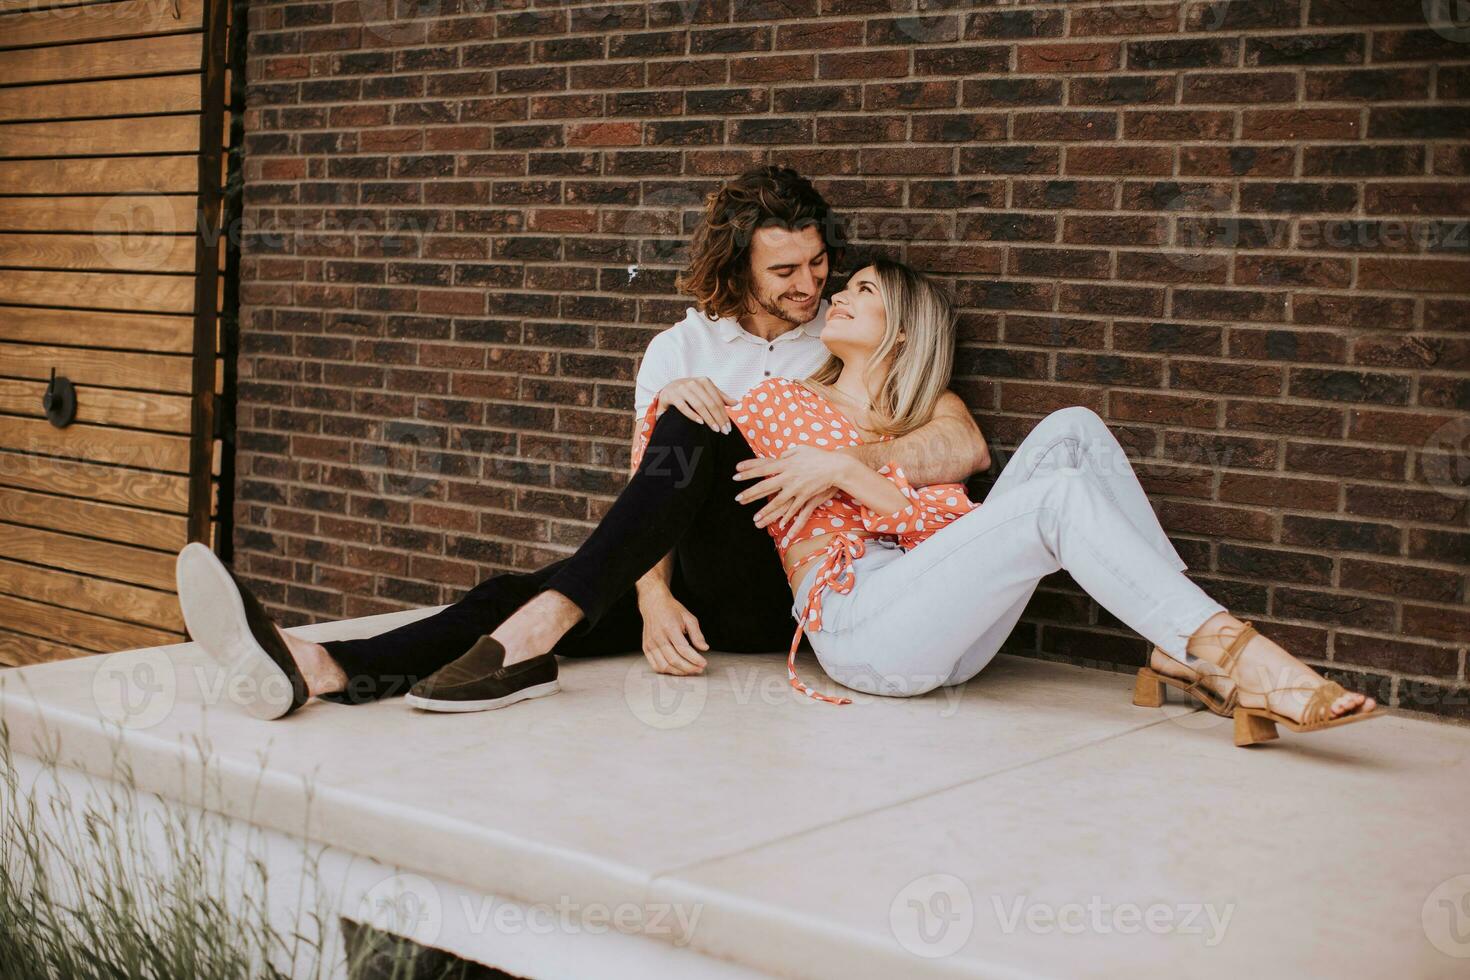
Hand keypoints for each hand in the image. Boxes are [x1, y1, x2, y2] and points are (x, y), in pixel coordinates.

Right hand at [637, 589, 708, 675]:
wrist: (653, 604)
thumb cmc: (672, 610)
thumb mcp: (689, 618)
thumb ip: (697, 634)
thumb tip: (704, 648)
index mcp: (670, 627)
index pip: (683, 649)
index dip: (695, 659)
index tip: (704, 664)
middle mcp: (658, 636)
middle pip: (674, 659)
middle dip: (689, 668)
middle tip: (699, 669)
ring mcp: (650, 643)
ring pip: (665, 665)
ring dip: (679, 672)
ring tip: (690, 670)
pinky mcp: (646, 648)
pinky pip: (655, 665)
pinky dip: (667, 671)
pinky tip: (677, 669)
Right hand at [656, 377, 733, 432]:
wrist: (668, 388)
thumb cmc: (690, 392)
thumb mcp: (705, 392)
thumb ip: (720, 397)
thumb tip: (735, 403)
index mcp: (704, 381)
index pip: (717, 400)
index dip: (724, 414)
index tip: (728, 427)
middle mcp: (693, 383)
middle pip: (710, 403)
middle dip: (718, 418)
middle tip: (724, 431)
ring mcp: (682, 388)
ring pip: (699, 405)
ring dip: (708, 419)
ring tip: (715, 429)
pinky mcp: (672, 395)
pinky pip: (684, 407)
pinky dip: (693, 415)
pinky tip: (701, 422)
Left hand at [734, 446, 852, 530]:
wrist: (836, 466)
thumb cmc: (819, 456)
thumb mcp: (801, 449)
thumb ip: (788, 454)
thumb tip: (779, 457)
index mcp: (786, 464)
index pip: (762, 468)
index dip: (748, 471)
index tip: (735, 474)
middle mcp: (789, 477)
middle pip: (766, 486)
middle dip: (750, 493)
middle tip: (737, 499)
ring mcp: (797, 488)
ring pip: (778, 502)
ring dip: (766, 512)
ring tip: (754, 519)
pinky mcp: (806, 497)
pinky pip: (795, 510)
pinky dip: (788, 518)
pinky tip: (780, 526)